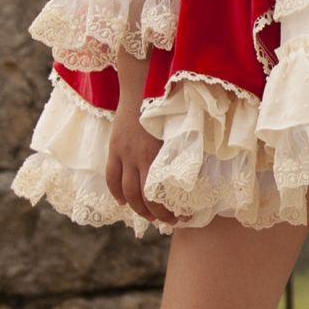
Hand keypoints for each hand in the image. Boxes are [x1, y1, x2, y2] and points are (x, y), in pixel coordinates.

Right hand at [104, 106, 186, 227]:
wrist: (140, 87)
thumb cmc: (165, 108)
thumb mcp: (178, 132)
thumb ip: (183, 153)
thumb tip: (197, 174)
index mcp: (155, 156)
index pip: (158, 195)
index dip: (168, 211)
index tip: (182, 217)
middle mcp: (136, 158)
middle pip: (142, 198)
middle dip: (155, 214)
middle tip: (169, 222)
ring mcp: (123, 154)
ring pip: (126, 191)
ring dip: (137, 208)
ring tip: (149, 217)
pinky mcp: (114, 148)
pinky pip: (111, 176)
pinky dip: (116, 192)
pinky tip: (123, 202)